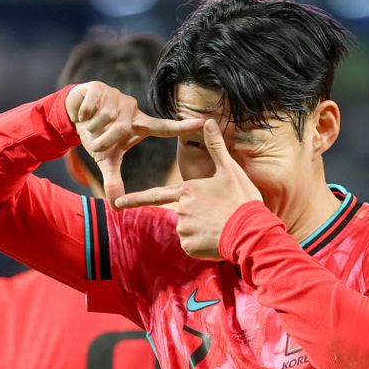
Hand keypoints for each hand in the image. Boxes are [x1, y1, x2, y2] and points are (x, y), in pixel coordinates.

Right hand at [65, 81, 204, 207]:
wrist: (75, 113)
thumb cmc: (98, 135)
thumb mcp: (106, 159)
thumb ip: (114, 180)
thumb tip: (116, 206)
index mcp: (139, 125)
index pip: (164, 128)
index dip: (183, 127)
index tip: (205, 122)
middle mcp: (132, 109)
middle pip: (119, 132)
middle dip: (102, 141)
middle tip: (95, 140)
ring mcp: (117, 98)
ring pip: (102, 120)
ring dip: (91, 128)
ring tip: (90, 125)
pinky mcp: (99, 89)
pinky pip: (90, 109)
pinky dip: (82, 115)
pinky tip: (82, 114)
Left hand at [115, 119, 262, 259]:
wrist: (250, 232)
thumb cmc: (241, 199)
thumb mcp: (230, 170)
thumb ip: (215, 146)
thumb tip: (208, 121)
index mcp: (186, 191)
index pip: (154, 195)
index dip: (135, 199)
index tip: (117, 203)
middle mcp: (180, 210)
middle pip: (181, 212)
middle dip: (197, 214)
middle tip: (218, 214)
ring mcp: (183, 230)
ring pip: (187, 229)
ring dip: (200, 228)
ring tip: (221, 225)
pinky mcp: (190, 247)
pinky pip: (192, 244)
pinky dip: (202, 243)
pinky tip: (217, 237)